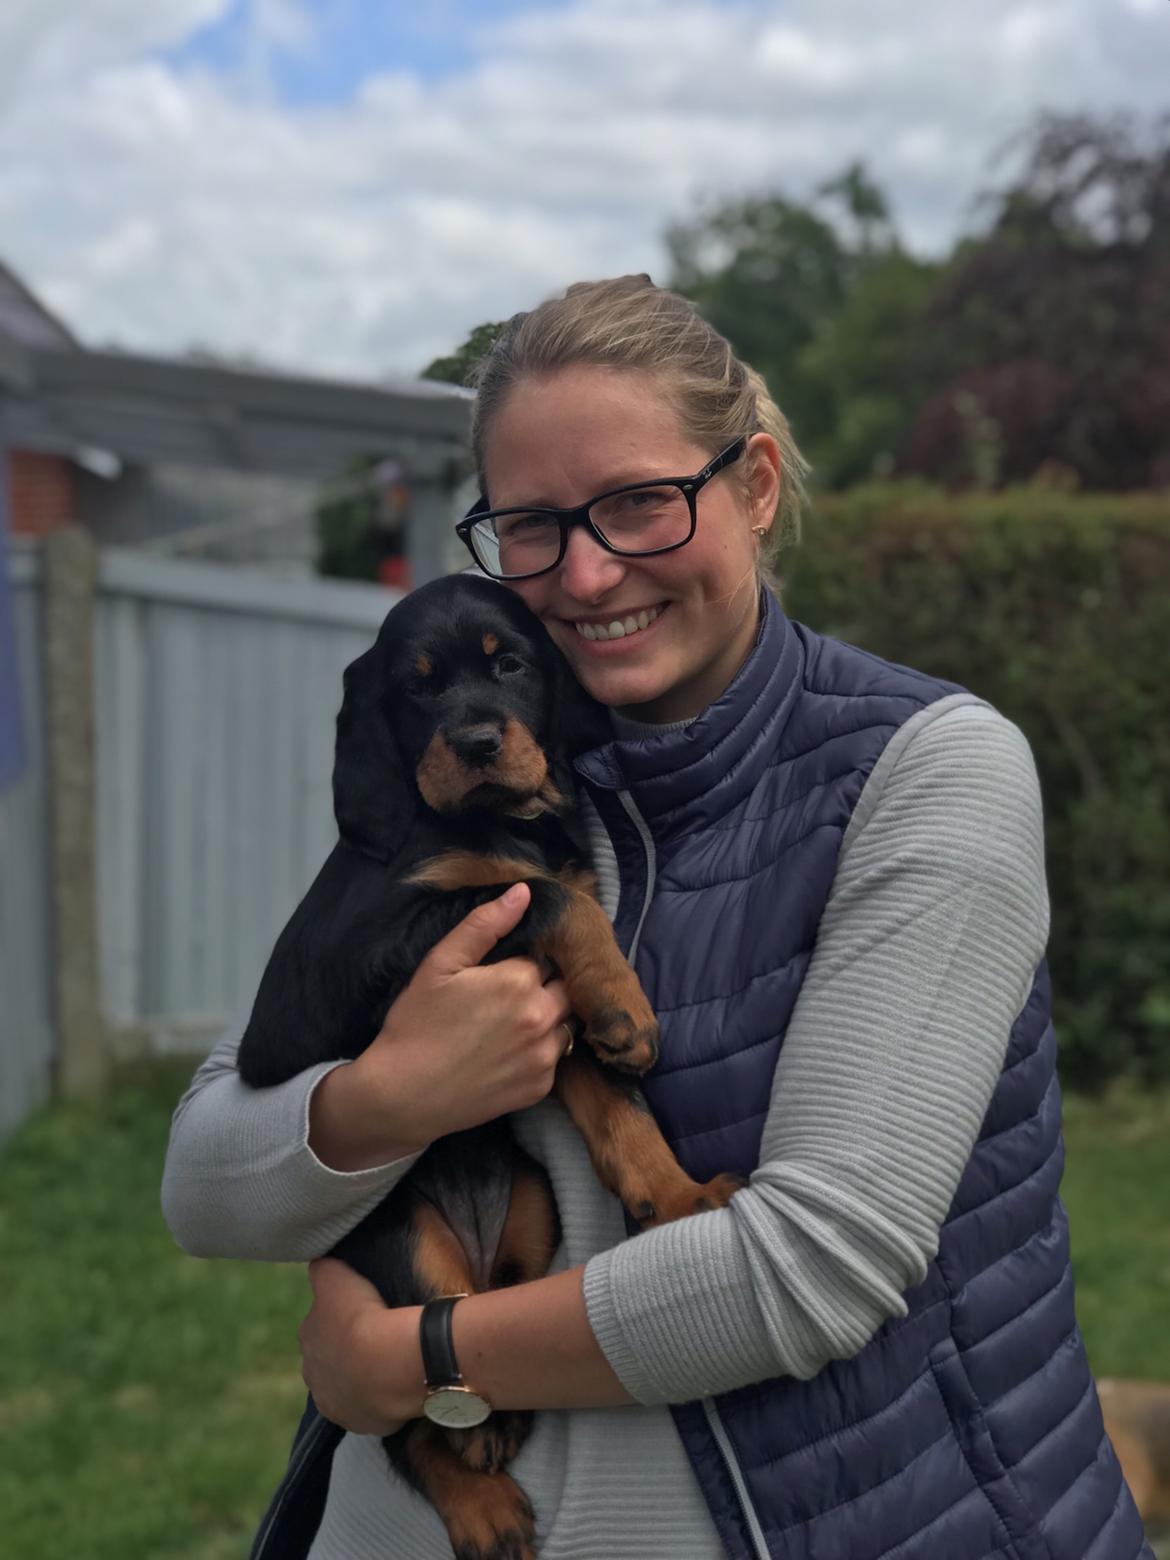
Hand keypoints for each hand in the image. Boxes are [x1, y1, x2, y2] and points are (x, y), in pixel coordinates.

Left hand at [299, 1258, 422, 1434]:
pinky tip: (396, 1383)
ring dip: (362, 1376)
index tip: (364, 1312)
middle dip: (349, 1350)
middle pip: (331, 1358)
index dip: (342, 1318)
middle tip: (378, 1337)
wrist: (389, 1361)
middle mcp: (312, 1374)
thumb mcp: (334, 1274)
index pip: (320, 1324)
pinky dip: (379, 1397)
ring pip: (348, 1385)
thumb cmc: (362, 1313)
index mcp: (307, 1337)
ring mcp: (335, 1404)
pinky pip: (369, 1407)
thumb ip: (322, 1269)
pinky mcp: (358, 1423)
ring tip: (389, 1361)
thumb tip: (319, 1267)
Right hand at [347, 883, 573, 1148]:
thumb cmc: (416, 1024)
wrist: (402, 1095)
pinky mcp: (539, 1087)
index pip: (545, 955)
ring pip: (565, 1022)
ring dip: (549, 1016)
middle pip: (565, 986)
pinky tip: (509, 1051)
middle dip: (545, 984)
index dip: (526, 957)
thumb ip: (484, 925)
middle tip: (508, 994)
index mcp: (519, 981)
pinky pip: (555, 1058)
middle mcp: (541, 1018)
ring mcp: (544, 1057)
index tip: (504, 967)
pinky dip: (540, 1050)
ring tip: (511, 1022)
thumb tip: (524, 892)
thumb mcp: (439, 964)